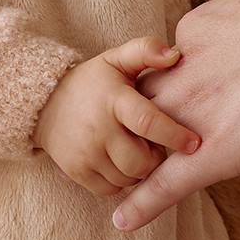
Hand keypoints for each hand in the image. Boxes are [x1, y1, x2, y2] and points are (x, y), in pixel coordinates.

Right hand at [33, 35, 200, 197]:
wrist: (44, 102)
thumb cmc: (93, 81)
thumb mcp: (116, 59)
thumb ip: (146, 50)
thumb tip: (175, 55)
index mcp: (113, 100)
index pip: (148, 122)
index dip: (174, 135)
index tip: (195, 143)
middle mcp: (98, 129)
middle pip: (142, 162)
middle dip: (155, 158)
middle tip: (153, 144)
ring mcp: (85, 153)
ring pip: (129, 179)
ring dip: (140, 170)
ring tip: (135, 150)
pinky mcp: (77, 171)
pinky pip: (112, 189)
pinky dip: (121, 180)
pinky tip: (118, 161)